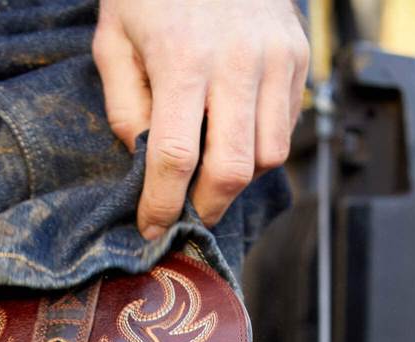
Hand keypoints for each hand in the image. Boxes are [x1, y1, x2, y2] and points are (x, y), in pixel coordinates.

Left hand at [93, 0, 308, 237]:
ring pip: (268, 156)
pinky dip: (260, 148)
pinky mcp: (299, 56)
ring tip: (209, 177)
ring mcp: (277, 57)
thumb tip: (144, 161)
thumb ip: (125, 106)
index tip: (152, 229)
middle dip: (206, 206)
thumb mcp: (115, 39)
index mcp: (183, 59)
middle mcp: (238, 61)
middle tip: (187, 216)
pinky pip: (286, 128)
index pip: (175, 157)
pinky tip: (233, 138)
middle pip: (232, 169)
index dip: (163, 205)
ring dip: (237, 181)